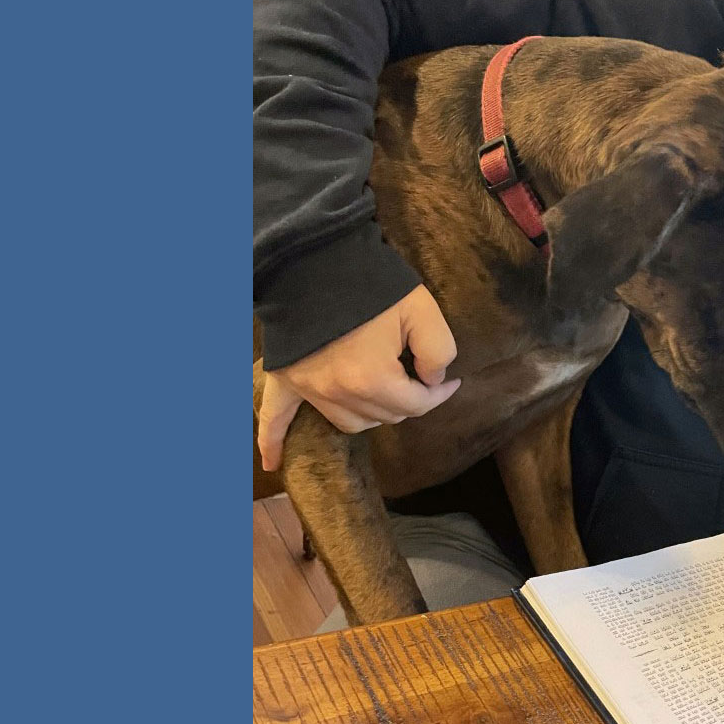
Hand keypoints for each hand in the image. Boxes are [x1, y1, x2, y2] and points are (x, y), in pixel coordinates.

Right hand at [257, 285, 462, 470]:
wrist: (315, 258)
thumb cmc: (373, 284)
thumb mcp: (423, 309)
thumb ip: (439, 351)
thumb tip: (432, 380)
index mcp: (372, 379)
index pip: (416, 406)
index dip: (439, 394)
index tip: (451, 382)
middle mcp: (337, 393)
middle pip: (384, 417)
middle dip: (407, 400)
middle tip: (418, 376)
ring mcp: (307, 388)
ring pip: (350, 423)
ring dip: (372, 413)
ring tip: (385, 393)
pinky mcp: (285, 379)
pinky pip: (275, 419)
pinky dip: (272, 442)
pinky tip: (273, 465)